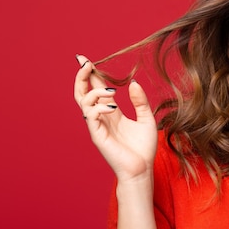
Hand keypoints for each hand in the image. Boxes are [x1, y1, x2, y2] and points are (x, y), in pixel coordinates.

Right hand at [73, 54, 157, 181]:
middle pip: (83, 92)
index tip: (87, 59)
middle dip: (82, 76)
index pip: (97, 88)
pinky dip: (99, 107)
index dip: (92, 74)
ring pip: (83, 102)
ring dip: (94, 91)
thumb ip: (140, 101)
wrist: (143, 169)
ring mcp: (97, 126)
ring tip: (111, 91)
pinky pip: (90, 116)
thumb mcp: (147, 119)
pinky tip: (113, 108)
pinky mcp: (97, 136)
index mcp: (112, 112)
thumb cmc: (144, 147)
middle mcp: (102, 117)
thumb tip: (132, 83)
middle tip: (85, 62)